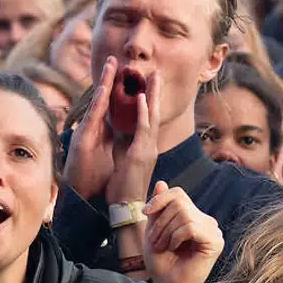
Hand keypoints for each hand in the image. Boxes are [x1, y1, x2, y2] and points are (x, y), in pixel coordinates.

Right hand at [64, 57, 118, 199]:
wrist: (91, 199)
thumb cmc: (102, 180)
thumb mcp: (116, 156)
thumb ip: (117, 142)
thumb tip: (125, 134)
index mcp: (105, 132)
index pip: (114, 107)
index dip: (119, 91)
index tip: (128, 75)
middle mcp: (95, 130)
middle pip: (104, 100)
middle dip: (109, 79)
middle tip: (114, 59)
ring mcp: (88, 133)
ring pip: (97, 104)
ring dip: (102, 84)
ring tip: (109, 65)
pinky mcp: (83, 141)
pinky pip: (92, 119)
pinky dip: (98, 104)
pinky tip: (103, 91)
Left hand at [107, 69, 160, 205]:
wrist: (127, 207)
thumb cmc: (125, 190)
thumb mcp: (127, 166)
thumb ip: (128, 151)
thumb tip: (125, 142)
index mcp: (145, 148)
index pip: (150, 121)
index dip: (151, 103)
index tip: (149, 86)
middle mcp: (150, 146)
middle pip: (155, 114)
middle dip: (156, 93)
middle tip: (157, 74)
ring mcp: (148, 148)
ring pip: (153, 116)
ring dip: (153, 96)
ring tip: (153, 77)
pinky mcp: (141, 153)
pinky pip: (143, 128)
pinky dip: (143, 112)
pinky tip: (142, 97)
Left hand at [144, 181, 222, 282]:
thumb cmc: (162, 262)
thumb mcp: (154, 230)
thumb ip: (159, 209)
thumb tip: (162, 182)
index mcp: (194, 217)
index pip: (179, 194)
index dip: (161, 199)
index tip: (146, 212)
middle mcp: (206, 221)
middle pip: (179, 203)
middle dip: (160, 221)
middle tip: (156, 241)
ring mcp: (213, 231)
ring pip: (184, 214)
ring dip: (166, 232)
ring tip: (163, 247)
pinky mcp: (215, 241)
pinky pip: (191, 227)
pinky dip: (176, 237)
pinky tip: (175, 248)